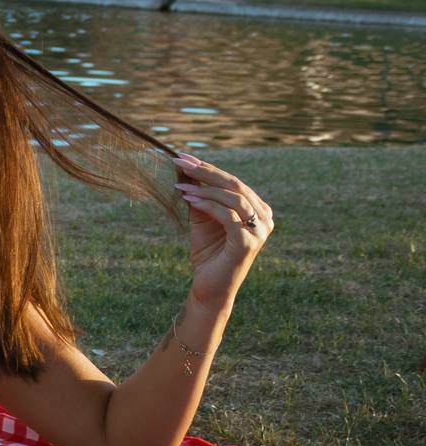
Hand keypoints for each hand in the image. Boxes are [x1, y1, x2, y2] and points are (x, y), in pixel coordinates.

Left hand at [174, 152, 272, 308]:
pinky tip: (189, 199)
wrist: (210, 288)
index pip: (233, 182)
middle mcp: (265, 218)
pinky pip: (228, 217)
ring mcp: (260, 231)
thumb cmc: (208, 254)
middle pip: (235, 186)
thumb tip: (186, 171)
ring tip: (181, 186)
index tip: (182, 157)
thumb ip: (200, 197)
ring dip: (205, 189)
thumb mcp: (203, 220)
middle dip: (206, 172)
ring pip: (234, 199)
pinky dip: (208, 205)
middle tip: (180, 162)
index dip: (208, 168)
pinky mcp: (248, 243)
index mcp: (258, 210)